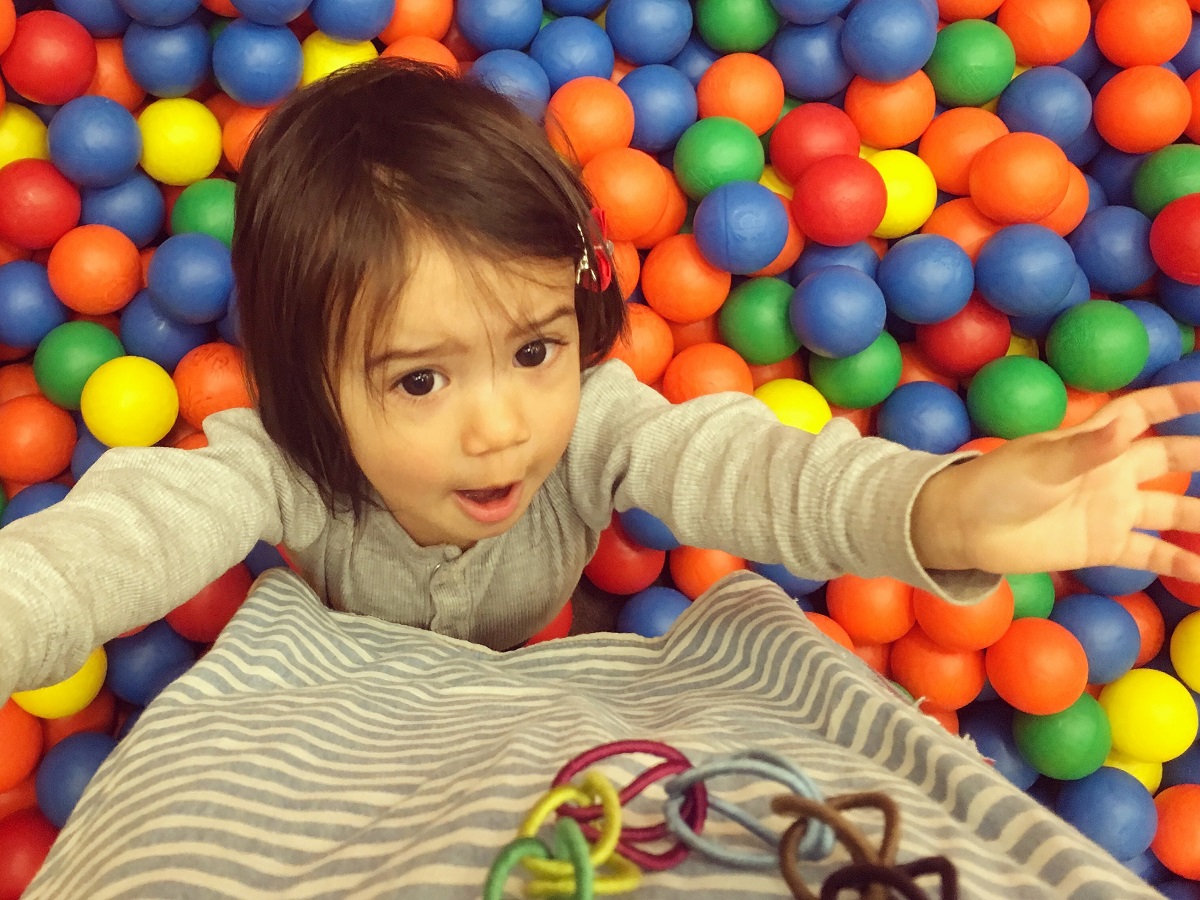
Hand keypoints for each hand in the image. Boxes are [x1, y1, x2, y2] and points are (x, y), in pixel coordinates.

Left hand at [911, 381, 1199, 580]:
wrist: (966, 528)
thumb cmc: (997, 484)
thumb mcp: (1040, 464)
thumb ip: (1085, 449)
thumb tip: (1124, 427)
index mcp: (1094, 441)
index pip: (1143, 411)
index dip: (1176, 399)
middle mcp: (1111, 472)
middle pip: (1171, 458)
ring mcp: (1111, 509)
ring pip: (1172, 510)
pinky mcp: (1104, 544)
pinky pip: (1152, 553)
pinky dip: (1181, 562)